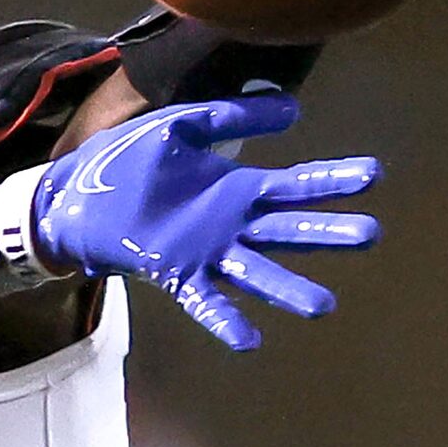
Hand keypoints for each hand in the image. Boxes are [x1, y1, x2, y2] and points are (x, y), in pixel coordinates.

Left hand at [30, 95, 378, 349]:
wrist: (76, 194)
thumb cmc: (127, 159)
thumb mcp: (182, 124)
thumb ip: (232, 114)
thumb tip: (293, 106)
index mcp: (236, 188)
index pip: (295, 186)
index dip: (332, 181)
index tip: (371, 175)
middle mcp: (229, 224)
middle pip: (288, 230)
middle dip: (327, 233)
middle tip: (370, 234)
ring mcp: (205, 252)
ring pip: (257, 272)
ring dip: (288, 288)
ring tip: (322, 305)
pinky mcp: (175, 274)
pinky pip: (206, 301)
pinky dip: (226, 319)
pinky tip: (249, 340)